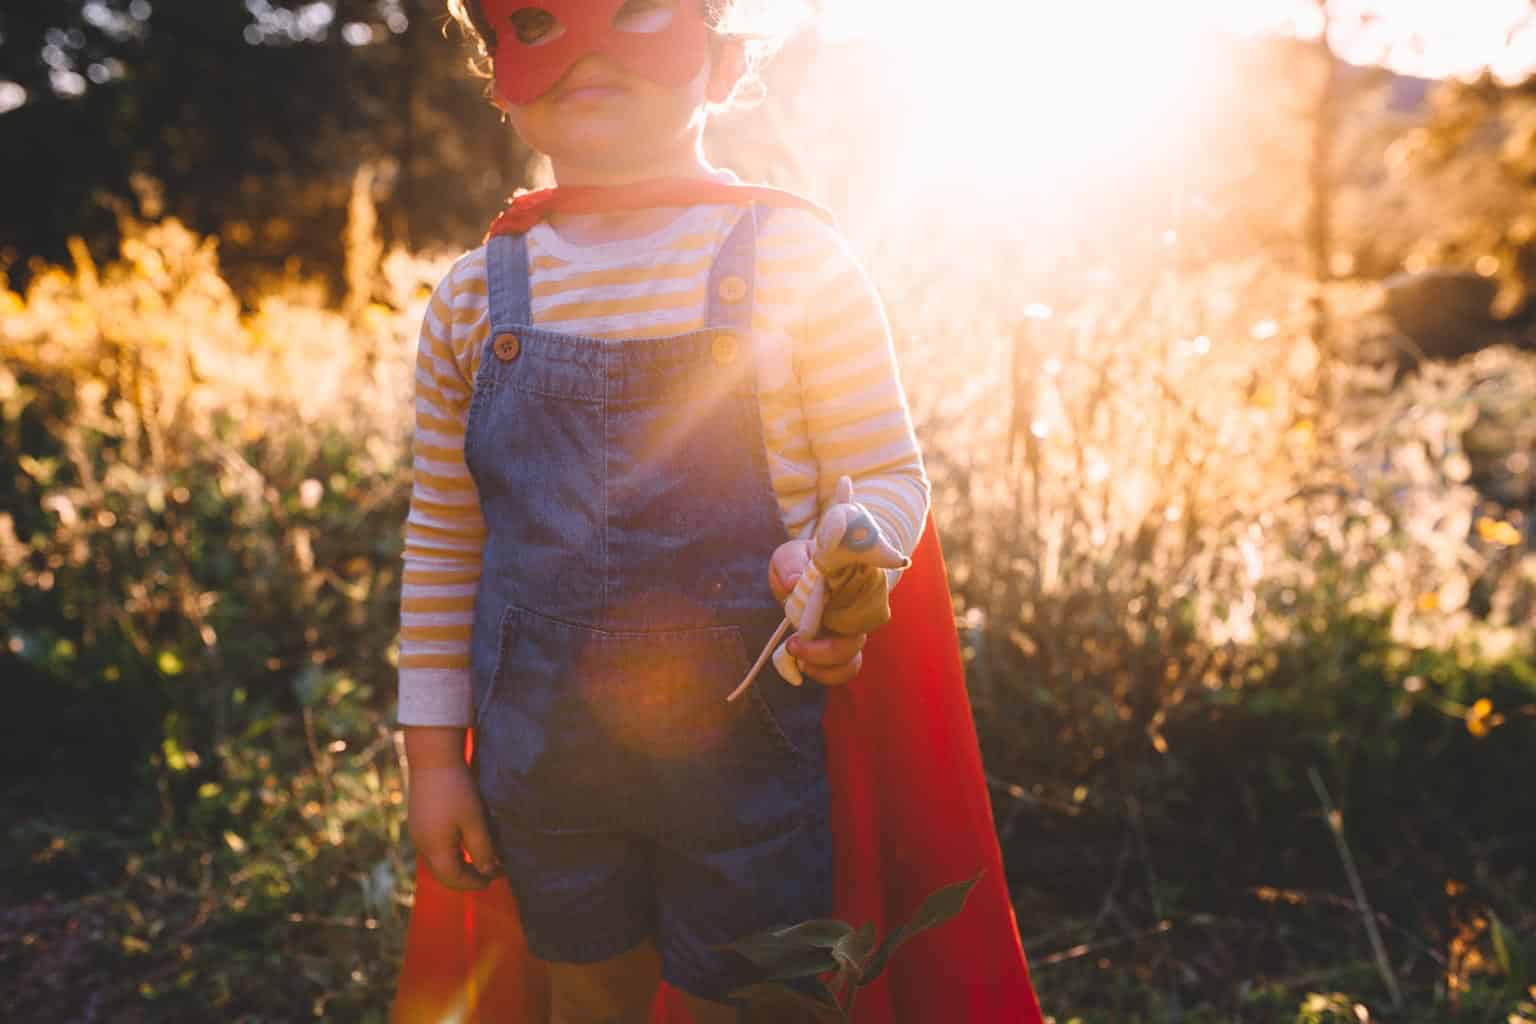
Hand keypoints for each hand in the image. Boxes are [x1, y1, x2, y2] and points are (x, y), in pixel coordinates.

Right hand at [404, 728, 500, 889]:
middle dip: (467, 876)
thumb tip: (489, 872)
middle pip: (444, 873)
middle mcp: (421, 845)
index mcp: (434, 849)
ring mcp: (417, 833)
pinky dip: (451, 851)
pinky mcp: (418, 821)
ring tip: (481, 858)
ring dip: (459, 864)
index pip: (454, 879)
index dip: (474, 883)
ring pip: (439, 860)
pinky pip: (434, 846)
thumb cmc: (457, 790)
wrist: (433, 758)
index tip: (494, 880)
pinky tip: (465, 842)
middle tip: (491, 872)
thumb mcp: (475, 821)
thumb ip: (482, 850)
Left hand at [768, 540, 867, 686]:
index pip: (863, 604)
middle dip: (825, 652)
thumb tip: (794, 582)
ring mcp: (850, 631)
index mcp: (852, 584)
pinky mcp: (839, 647)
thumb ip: (792, 563)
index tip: (807, 623)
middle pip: (857, 641)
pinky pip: (844, 670)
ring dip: (826, 669)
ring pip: (854, 660)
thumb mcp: (791, 554)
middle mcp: (857, 610)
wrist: (803, 570)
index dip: (839, 617)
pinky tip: (803, 666)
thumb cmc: (801, 561)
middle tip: (793, 644)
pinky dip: (825, 675)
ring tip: (800, 661)